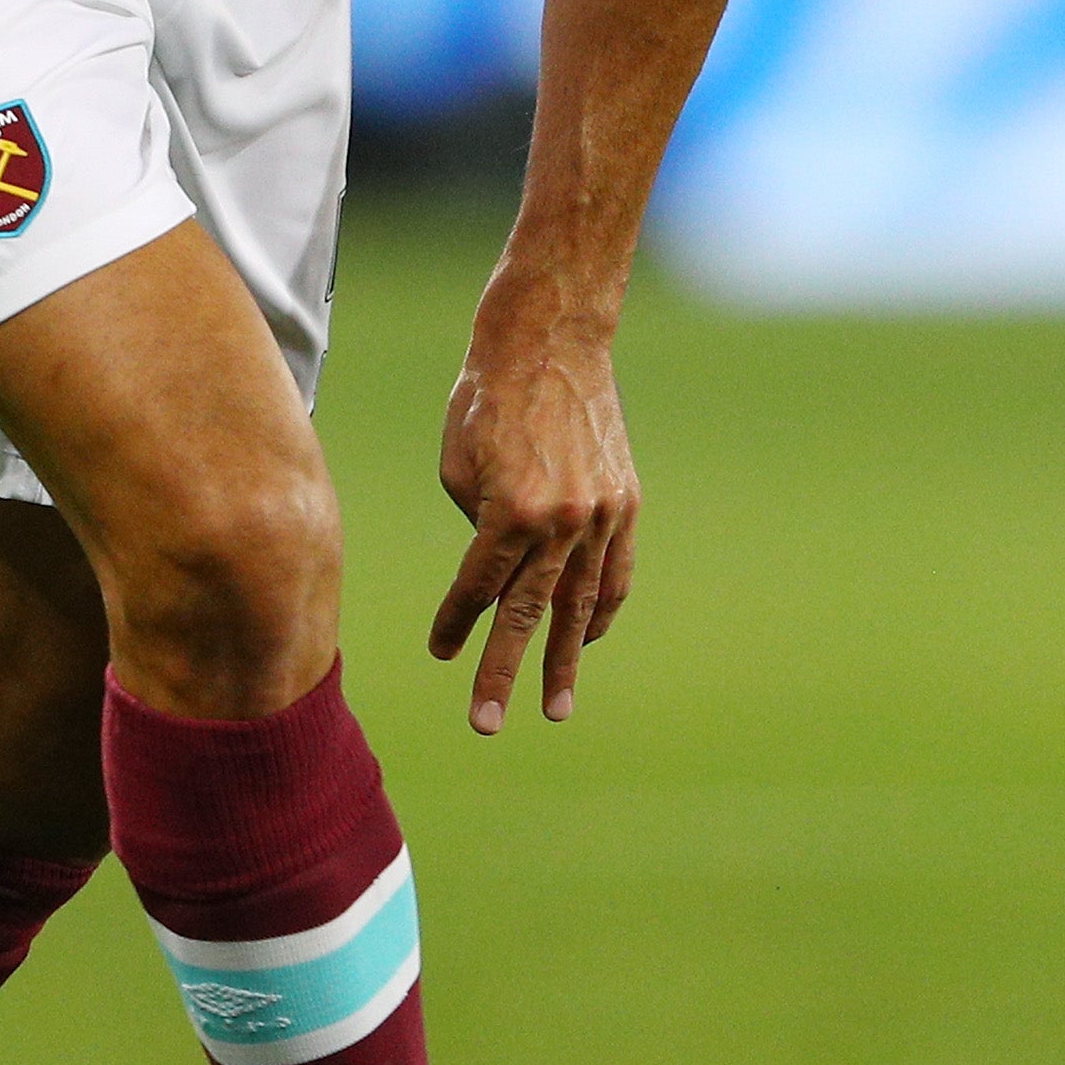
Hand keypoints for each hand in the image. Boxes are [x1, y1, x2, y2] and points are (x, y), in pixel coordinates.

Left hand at [426, 292, 638, 733]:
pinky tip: (586, 641)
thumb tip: (494, 571)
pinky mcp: (625, 502)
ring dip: (564, 660)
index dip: (454, 624)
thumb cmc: (485, 398)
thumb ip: (477, 530)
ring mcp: (600, 515)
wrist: (550, 341)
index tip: (439, 652)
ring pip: (578, 605)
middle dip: (503, 673)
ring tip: (555, 709)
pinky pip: (613, 573)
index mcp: (510, 512)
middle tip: (487, 724)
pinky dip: (599, 610)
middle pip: (526, 615)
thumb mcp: (458, 467)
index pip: (477, 589)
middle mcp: (560, 521)